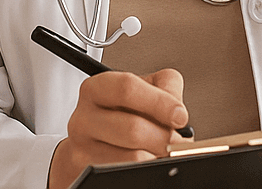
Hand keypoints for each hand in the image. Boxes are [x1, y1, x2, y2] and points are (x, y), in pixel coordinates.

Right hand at [47, 69, 187, 188]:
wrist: (95, 141)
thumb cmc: (124, 112)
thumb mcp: (146, 88)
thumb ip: (167, 88)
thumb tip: (178, 113)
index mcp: (97, 88)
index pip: (127, 89)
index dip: (159, 102)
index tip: (180, 116)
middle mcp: (83, 117)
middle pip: (132, 128)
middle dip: (164, 137)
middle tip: (178, 141)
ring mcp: (81, 147)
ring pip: (131, 156)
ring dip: (157, 155)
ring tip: (164, 151)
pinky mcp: (85, 170)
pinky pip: (124, 173)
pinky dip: (144, 169)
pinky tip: (149, 159)